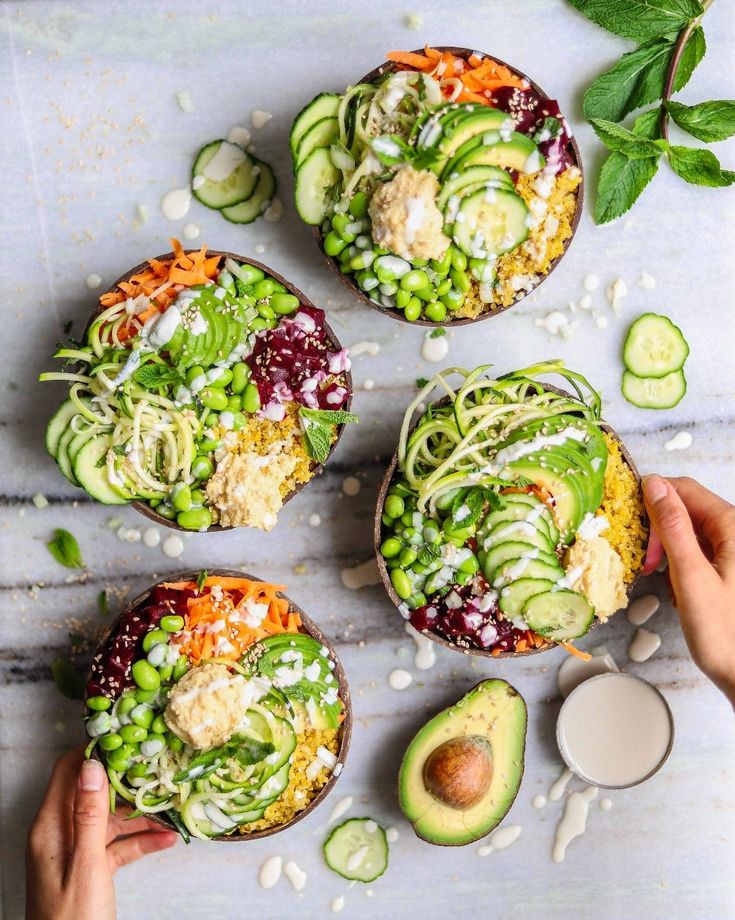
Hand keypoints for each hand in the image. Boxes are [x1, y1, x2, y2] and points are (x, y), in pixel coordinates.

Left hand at [26, 748, 177, 919]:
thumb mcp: (86, 864)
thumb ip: (90, 815)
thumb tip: (93, 765)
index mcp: (50, 827)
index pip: (69, 771)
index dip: (95, 751)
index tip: (127, 738)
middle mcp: (60, 833)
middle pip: (95, 793)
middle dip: (127, 781)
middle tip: (158, 767)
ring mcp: (76, 851)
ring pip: (110, 819)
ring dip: (141, 814)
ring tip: (172, 804)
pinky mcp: (90, 868)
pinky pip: (117, 845)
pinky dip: (140, 841)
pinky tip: (167, 840)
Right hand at [642, 475, 734, 706]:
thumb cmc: (724, 633)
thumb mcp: (691, 577)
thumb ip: (673, 528)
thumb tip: (654, 485)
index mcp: (732, 527)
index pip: (684, 489)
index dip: (652, 499)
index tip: (629, 523)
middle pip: (686, 507)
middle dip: (658, 528)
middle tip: (646, 560)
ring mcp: (733, 550)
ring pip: (689, 529)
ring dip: (667, 547)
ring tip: (659, 576)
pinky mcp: (729, 567)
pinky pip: (697, 549)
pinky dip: (679, 562)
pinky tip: (676, 586)